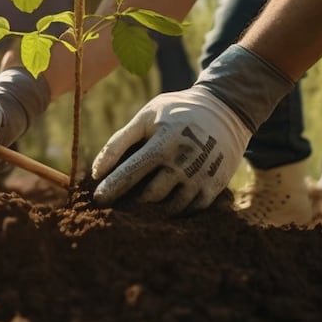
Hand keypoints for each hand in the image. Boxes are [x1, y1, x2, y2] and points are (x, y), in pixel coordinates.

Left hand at [91, 86, 250, 213]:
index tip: (97, 200)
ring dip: (153, 210)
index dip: (112, 188)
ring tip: (141, 207)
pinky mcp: (214, 186)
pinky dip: (175, 211)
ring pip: (170, 208)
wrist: (225, 110)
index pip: (132, 171)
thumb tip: (96, 172)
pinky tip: (165, 204)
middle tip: (119, 206)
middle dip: (132, 203)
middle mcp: (184, 162)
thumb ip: (119, 141)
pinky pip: (190, 210)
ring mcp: (201, 176)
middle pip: (150, 196)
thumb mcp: (147, 116)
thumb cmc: (176, 112)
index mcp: (165, 141)